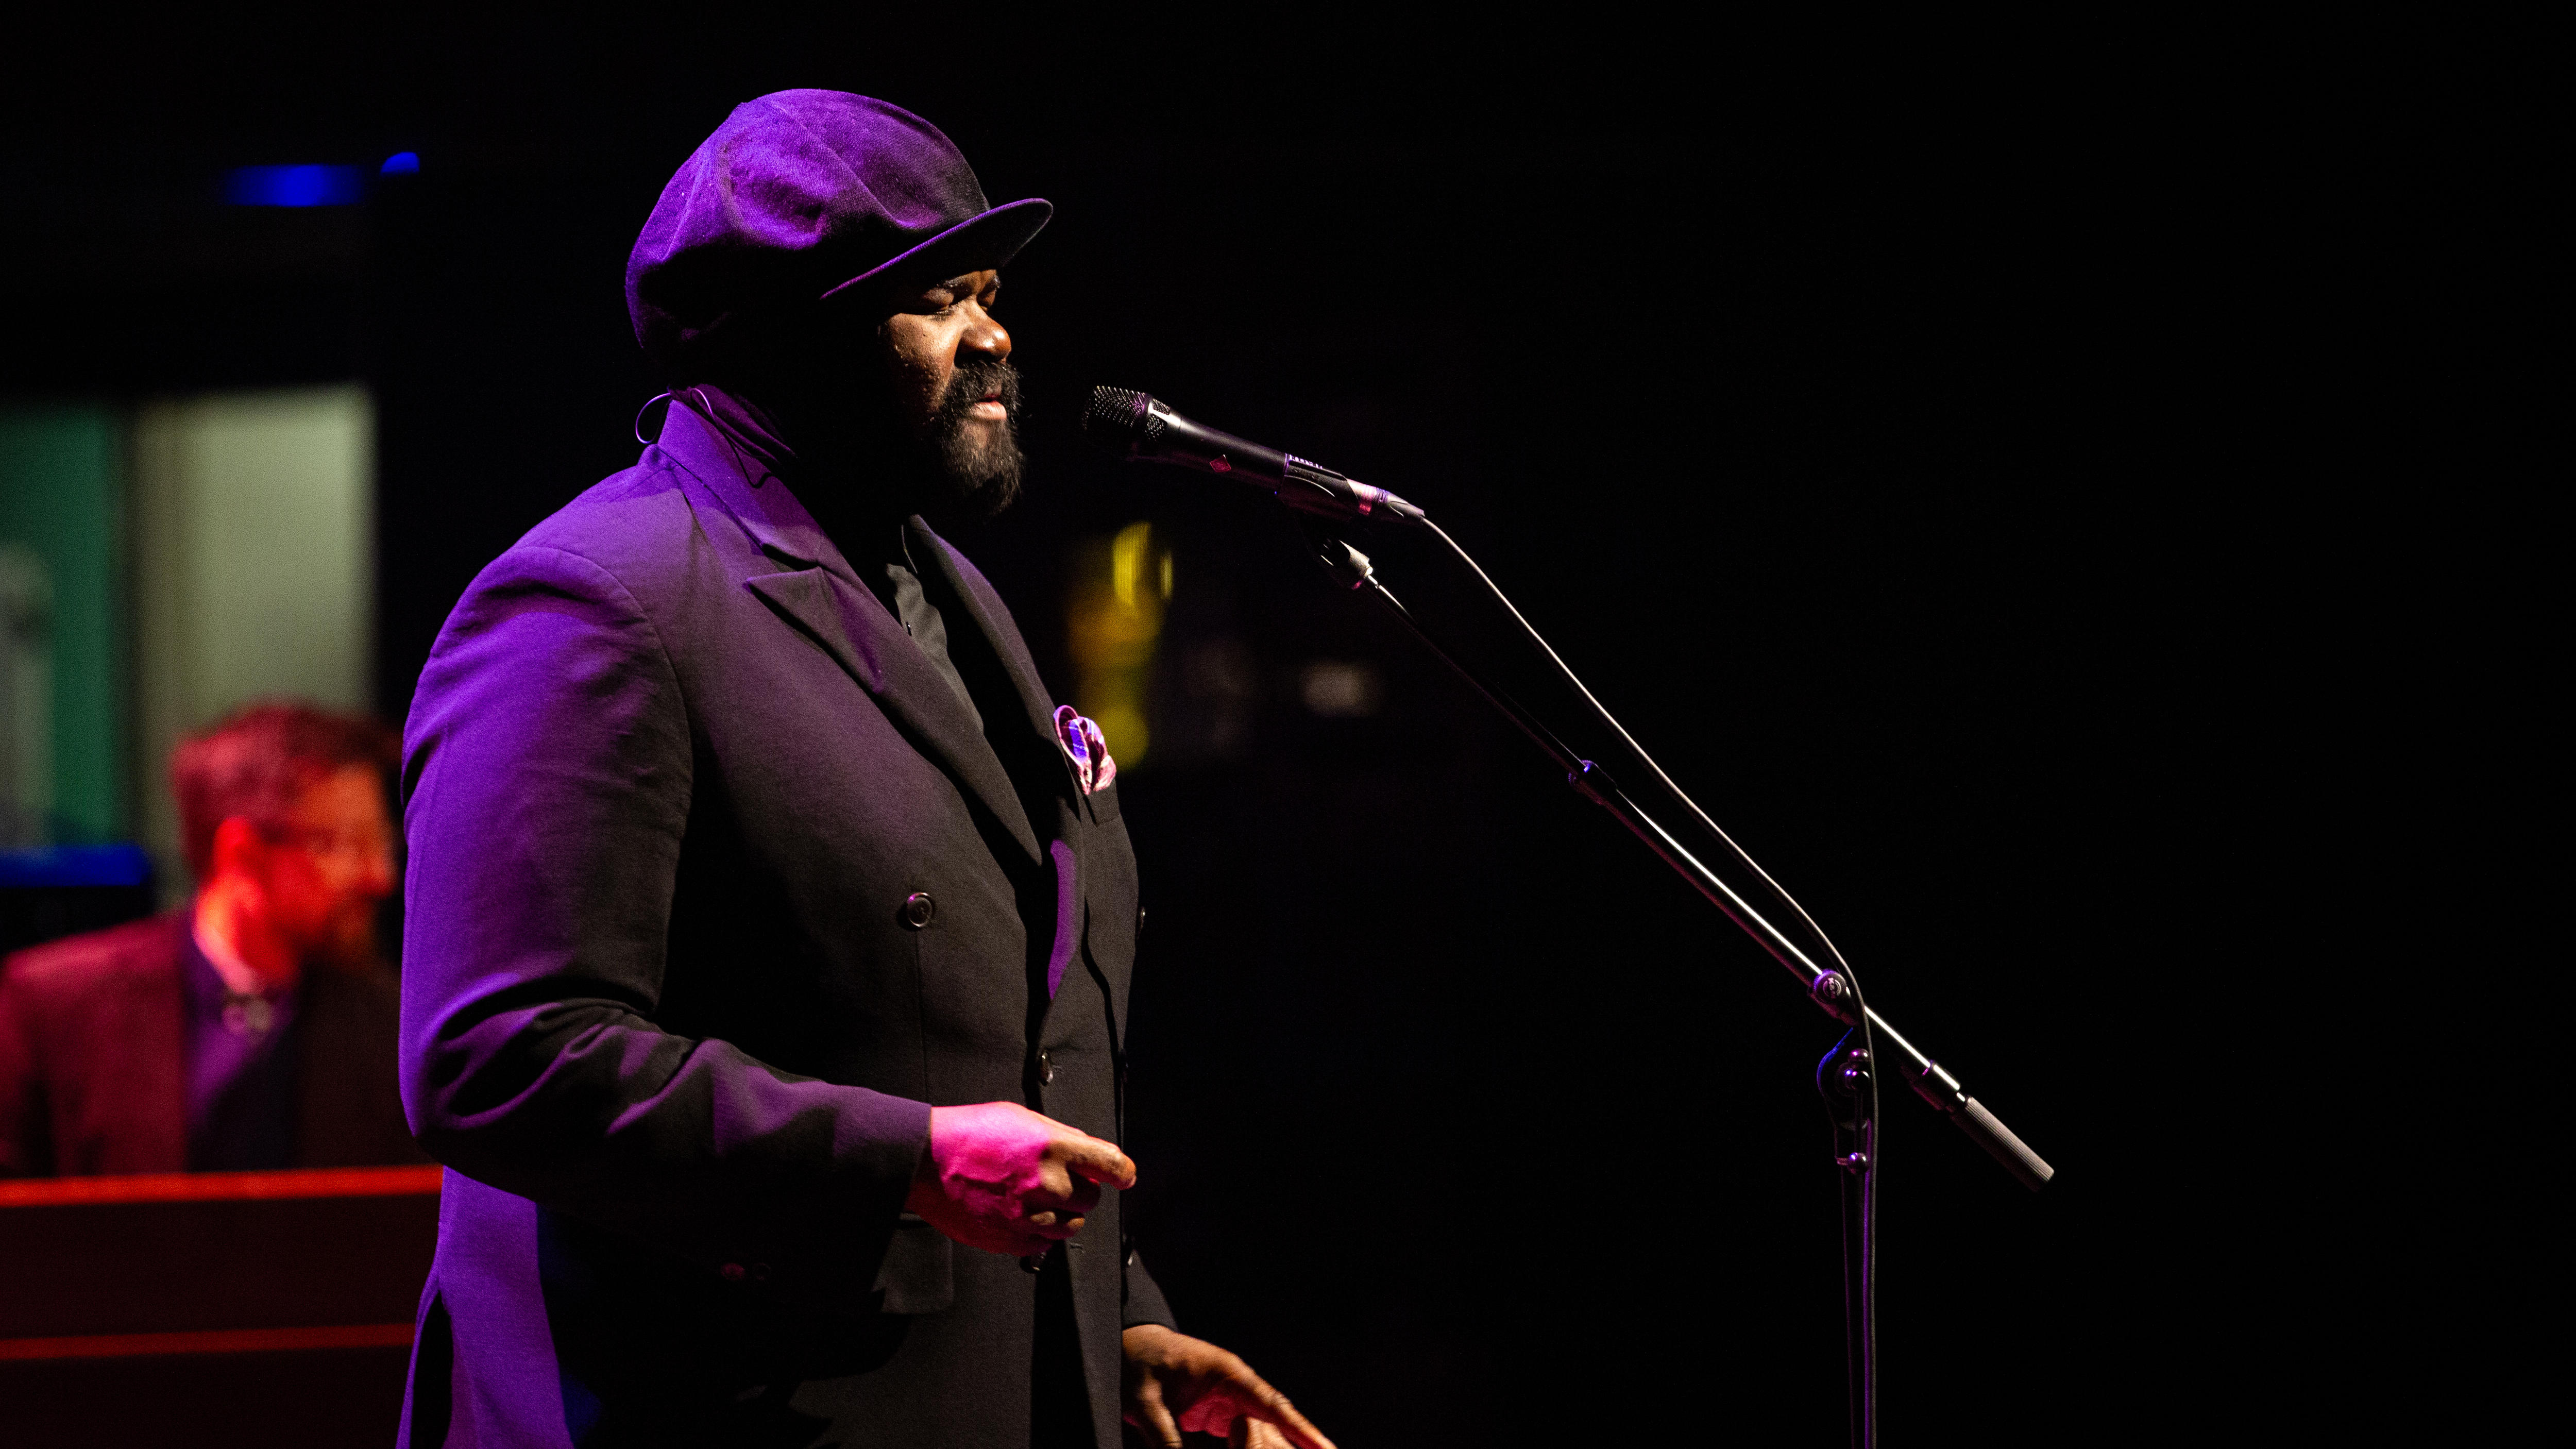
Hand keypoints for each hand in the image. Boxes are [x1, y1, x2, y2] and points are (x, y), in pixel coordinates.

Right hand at [903, 1101, 1135, 1256]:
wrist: (924, 1160)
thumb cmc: (970, 1133)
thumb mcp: (1021, 1118)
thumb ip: (1062, 1136)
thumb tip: (1091, 1151)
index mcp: (1053, 1148)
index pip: (1110, 1165)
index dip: (1121, 1171)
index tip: (1124, 1176)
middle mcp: (1045, 1185)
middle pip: (1091, 1200)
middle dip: (1080, 1190)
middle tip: (1055, 1180)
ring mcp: (1027, 1216)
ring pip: (1071, 1227)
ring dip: (1063, 1214)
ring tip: (1036, 1198)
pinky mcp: (1009, 1240)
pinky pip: (1043, 1244)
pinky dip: (1039, 1232)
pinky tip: (1020, 1213)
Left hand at [1122, 1324, 1335, 1448]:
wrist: (1126, 1346)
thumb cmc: (1136, 1362)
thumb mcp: (1144, 1402)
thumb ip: (1164, 1437)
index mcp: (1226, 1374)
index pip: (1271, 1404)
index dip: (1301, 1428)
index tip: (1325, 1448)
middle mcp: (1236, 1387)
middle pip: (1276, 1422)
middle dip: (1299, 1442)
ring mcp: (1229, 1402)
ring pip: (1263, 1433)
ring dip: (1277, 1447)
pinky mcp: (1218, 1417)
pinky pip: (1245, 1439)